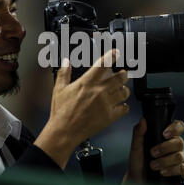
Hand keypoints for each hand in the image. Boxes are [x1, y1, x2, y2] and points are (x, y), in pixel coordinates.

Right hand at [35, 49, 130, 168]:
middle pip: (120, 78)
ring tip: (122, 89)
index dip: (112, 56)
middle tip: (123, 74)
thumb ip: (64, 73)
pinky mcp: (109, 116)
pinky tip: (120, 106)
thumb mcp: (59, 89)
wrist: (64, 131)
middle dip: (123, 74)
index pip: (103, 64)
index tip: (116, 53)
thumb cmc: (61, 112)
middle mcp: (99, 91)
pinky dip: (124, 106)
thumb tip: (66, 62)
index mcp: (87, 82)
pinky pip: (124, 108)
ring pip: (124, 92)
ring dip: (124, 89)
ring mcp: (106, 104)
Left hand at [122, 118, 183, 184]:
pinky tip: (162, 172)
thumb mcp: (136, 146)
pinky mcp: (179, 172)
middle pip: (179, 142)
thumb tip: (143, 120)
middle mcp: (174, 147)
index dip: (175, 128)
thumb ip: (139, 133)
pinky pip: (182, 169)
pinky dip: (171, 170)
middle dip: (165, 148)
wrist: (136, 179)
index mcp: (166, 137)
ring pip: (180, 156)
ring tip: (153, 165)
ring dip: (165, 161)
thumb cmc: (138, 161)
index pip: (178, 127)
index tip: (164, 134)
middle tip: (152, 153)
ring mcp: (178, 159)